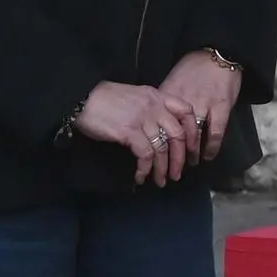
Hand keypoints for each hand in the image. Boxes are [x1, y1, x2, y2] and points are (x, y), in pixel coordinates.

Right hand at [72, 80, 203, 185]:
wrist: (82, 97)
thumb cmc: (105, 99)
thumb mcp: (135, 97)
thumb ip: (151, 109)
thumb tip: (160, 130)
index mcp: (158, 96)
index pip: (187, 111)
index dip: (193, 132)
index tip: (192, 150)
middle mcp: (154, 106)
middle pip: (178, 135)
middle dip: (180, 158)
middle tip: (178, 173)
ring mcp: (142, 118)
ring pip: (162, 148)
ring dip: (163, 169)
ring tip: (161, 181)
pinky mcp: (129, 131)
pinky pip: (145, 155)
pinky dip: (145, 169)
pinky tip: (140, 177)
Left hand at [158, 49, 246, 163]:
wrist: (217, 53)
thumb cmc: (192, 68)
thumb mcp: (171, 82)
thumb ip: (162, 102)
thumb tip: (150, 122)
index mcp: (167, 95)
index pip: (155, 124)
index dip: (151, 143)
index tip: (149, 156)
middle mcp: (183, 101)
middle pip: (172, 133)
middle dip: (168, 154)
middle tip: (167, 167)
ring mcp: (204, 104)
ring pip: (192, 136)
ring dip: (189, 154)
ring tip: (186, 165)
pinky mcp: (222, 106)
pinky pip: (215, 132)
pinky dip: (211, 147)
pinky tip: (208, 156)